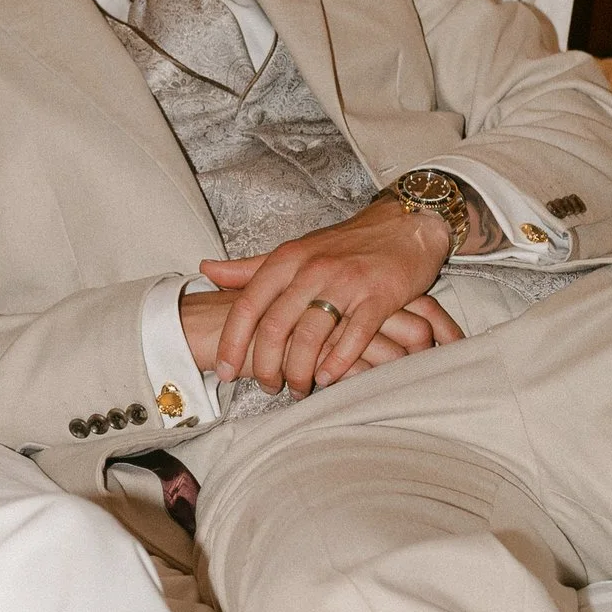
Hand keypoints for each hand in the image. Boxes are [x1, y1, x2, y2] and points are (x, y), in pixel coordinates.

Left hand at [197, 198, 453, 395]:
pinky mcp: (380, 295)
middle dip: (267, 365)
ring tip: (298, 388)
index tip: (224, 371)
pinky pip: (354, 334)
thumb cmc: (345, 245)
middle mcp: (312, 269)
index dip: (232, 342)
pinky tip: (329, 378)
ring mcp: (346, 282)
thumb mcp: (294, 251)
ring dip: (300, 370)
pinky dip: (339, 361)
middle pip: (276, 326)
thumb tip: (207, 270)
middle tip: (267, 387)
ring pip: (311, 335)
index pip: (248, 305)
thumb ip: (251, 267)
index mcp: (287, 259)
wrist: (405, 224)